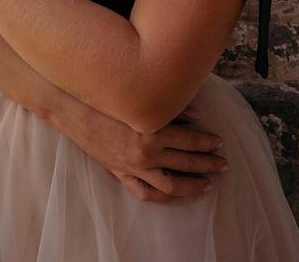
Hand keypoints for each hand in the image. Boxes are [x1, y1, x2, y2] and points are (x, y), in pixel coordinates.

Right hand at [59, 95, 227, 202]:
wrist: (74, 112)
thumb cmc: (106, 101)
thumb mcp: (139, 102)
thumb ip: (170, 109)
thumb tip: (197, 116)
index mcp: (152, 132)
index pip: (190, 141)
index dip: (208, 142)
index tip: (220, 142)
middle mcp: (146, 153)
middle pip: (186, 163)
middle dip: (209, 164)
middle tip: (223, 164)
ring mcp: (134, 167)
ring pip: (171, 185)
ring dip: (193, 185)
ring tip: (208, 183)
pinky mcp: (121, 174)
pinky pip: (145, 192)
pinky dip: (162, 196)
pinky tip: (175, 194)